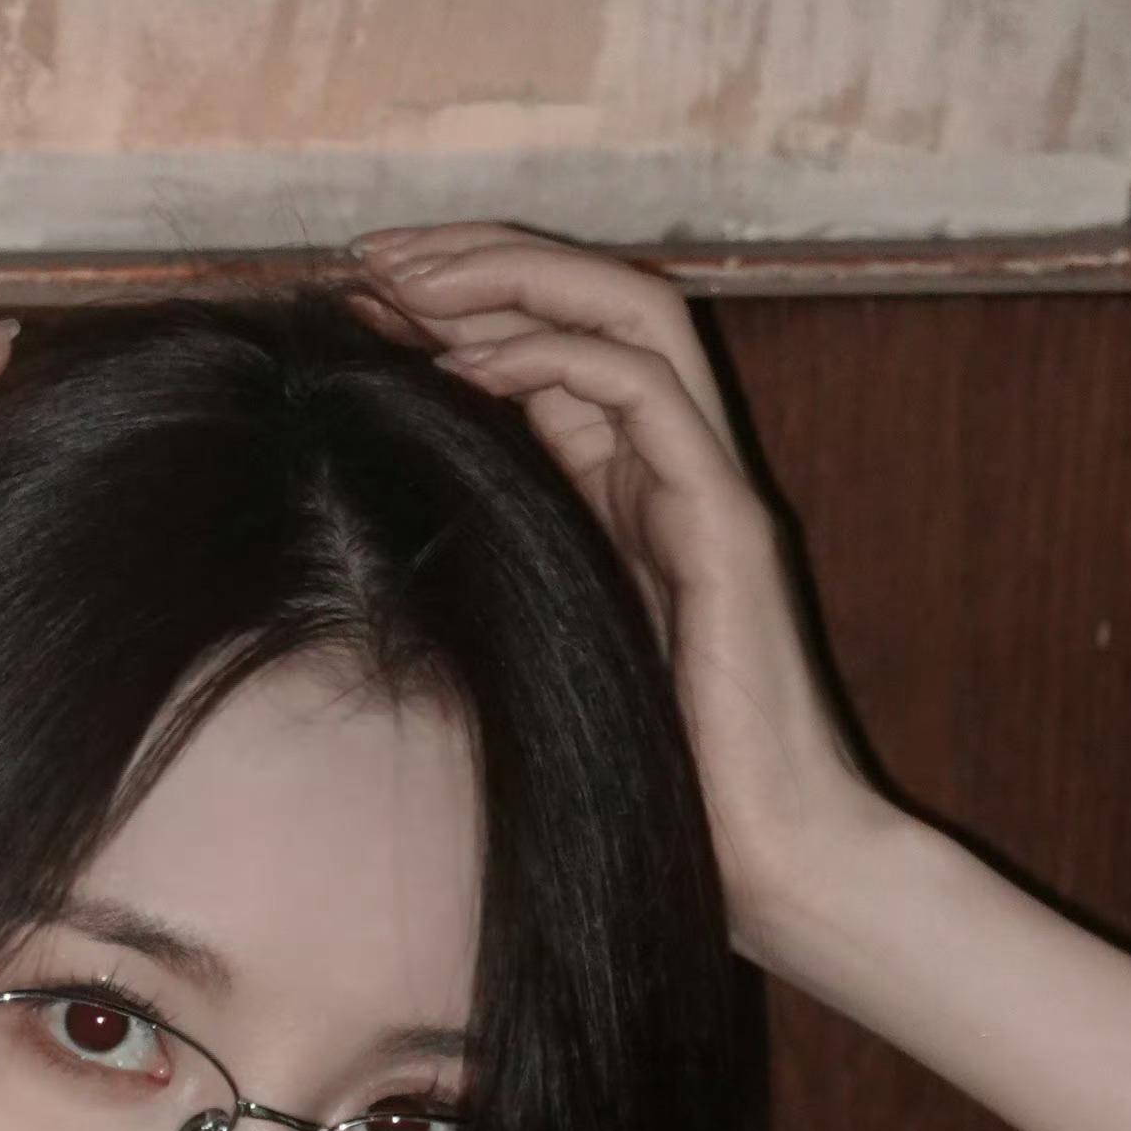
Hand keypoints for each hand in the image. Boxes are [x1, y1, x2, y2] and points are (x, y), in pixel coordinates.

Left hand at [349, 225, 890, 966]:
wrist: (773, 868)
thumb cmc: (654, 794)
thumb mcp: (539, 658)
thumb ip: (495, 576)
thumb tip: (382, 520)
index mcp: (634, 500)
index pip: (553, 349)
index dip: (460, 308)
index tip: (356, 308)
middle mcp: (678, 473)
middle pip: (593, 298)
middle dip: (475, 261)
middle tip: (364, 263)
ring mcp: (712, 488)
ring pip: (628, 310)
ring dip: (510, 280)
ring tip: (405, 285)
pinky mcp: (728, 524)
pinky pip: (646, 389)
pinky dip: (555, 354)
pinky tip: (469, 365)